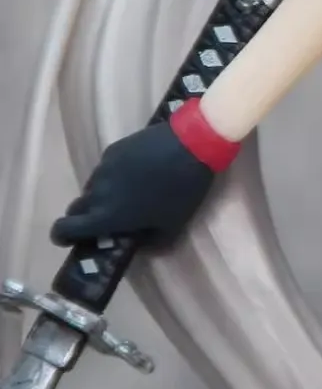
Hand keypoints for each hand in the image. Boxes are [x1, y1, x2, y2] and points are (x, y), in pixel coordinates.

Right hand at [51, 119, 217, 248]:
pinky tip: (139, 171)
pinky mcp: (113, 149)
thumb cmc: (183, 189)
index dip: (63, 237)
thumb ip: (150, 243)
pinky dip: (115, 175)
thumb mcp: (172, 226)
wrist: (192, 143)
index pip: (63, 230)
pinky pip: (106, 169)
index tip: (74, 238)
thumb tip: (139, 245)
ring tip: (131, 191)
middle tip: (108, 218)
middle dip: (85, 217)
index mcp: (105, 215)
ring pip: (92, 188)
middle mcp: (97, 192)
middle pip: (76, 209)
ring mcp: (103, 167)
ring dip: (103, 195)